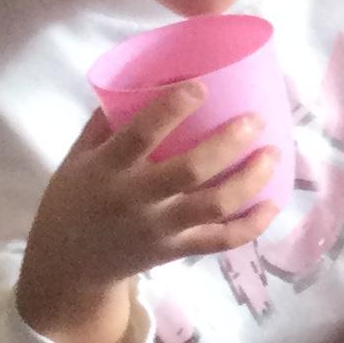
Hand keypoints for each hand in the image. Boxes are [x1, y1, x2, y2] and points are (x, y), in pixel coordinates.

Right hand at [18, 93, 283, 342]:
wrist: (69, 264)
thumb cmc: (75, 198)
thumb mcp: (78, 157)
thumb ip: (107, 122)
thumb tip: (146, 77)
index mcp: (107, 169)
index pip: (140, 136)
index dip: (171, 109)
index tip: (201, 85)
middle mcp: (135, 199)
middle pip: (190, 171)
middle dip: (228, 143)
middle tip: (256, 119)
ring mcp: (160, 228)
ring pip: (214, 206)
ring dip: (250, 180)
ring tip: (273, 155)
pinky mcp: (177, 250)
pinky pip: (221, 241)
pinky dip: (252, 226)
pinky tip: (274, 204)